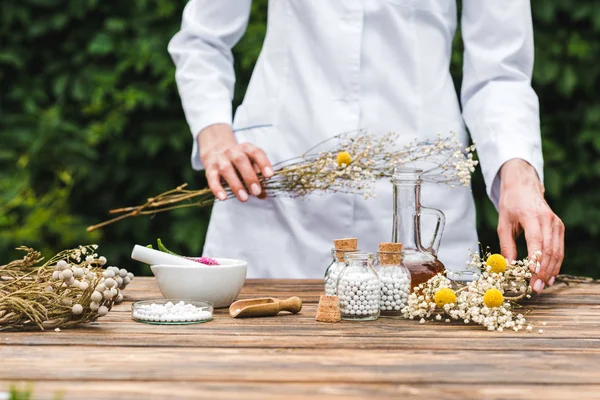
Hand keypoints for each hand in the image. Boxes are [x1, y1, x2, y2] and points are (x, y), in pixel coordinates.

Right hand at [198, 123, 272, 201]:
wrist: (215, 150)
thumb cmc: (239, 161)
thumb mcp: (250, 163)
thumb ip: (258, 177)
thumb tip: (263, 195)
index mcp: (246, 148)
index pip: (256, 152)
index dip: (263, 163)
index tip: (269, 175)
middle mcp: (233, 151)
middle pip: (241, 161)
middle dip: (249, 177)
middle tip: (256, 192)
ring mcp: (220, 159)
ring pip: (226, 169)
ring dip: (236, 185)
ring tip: (244, 198)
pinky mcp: (210, 169)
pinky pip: (212, 178)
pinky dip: (217, 188)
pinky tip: (223, 197)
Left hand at [497, 159, 564, 292]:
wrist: (524, 188)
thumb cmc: (511, 206)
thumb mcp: (503, 224)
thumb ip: (506, 246)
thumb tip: (508, 267)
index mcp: (531, 216)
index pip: (536, 241)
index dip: (535, 260)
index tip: (532, 276)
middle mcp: (548, 219)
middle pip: (549, 250)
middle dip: (543, 271)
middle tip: (536, 288)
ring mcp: (556, 223)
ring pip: (557, 251)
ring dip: (551, 270)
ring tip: (543, 285)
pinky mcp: (559, 227)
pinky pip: (559, 249)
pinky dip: (555, 263)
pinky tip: (550, 275)